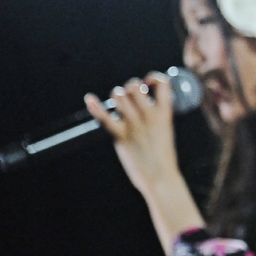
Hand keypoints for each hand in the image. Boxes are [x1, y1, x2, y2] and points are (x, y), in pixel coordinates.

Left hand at [85, 72, 178, 197]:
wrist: (160, 178)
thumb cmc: (164, 158)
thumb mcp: (167, 131)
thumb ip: (157, 117)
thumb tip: (144, 106)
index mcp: (165, 113)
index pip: (162, 82)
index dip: (155, 77)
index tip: (150, 83)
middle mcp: (149, 115)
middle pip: (135, 86)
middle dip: (132, 87)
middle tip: (132, 97)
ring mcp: (133, 125)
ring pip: (119, 96)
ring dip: (118, 95)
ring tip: (120, 103)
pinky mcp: (120, 136)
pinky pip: (105, 118)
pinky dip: (95, 107)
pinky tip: (89, 98)